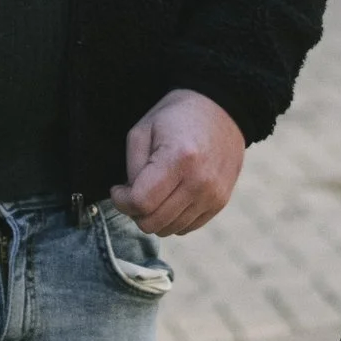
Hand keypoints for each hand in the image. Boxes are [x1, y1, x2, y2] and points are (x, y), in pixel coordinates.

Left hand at [111, 89, 244, 236]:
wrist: (221, 110)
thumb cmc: (176, 117)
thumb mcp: (144, 129)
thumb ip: (133, 167)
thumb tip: (131, 199)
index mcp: (179, 158)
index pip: (141, 202)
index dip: (121, 201)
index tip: (119, 189)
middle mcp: (200, 181)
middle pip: (153, 222)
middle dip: (135, 211)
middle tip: (135, 192)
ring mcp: (213, 195)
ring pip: (169, 230)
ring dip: (154, 216)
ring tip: (154, 192)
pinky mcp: (220, 203)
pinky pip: (186, 228)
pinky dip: (172, 218)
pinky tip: (171, 196)